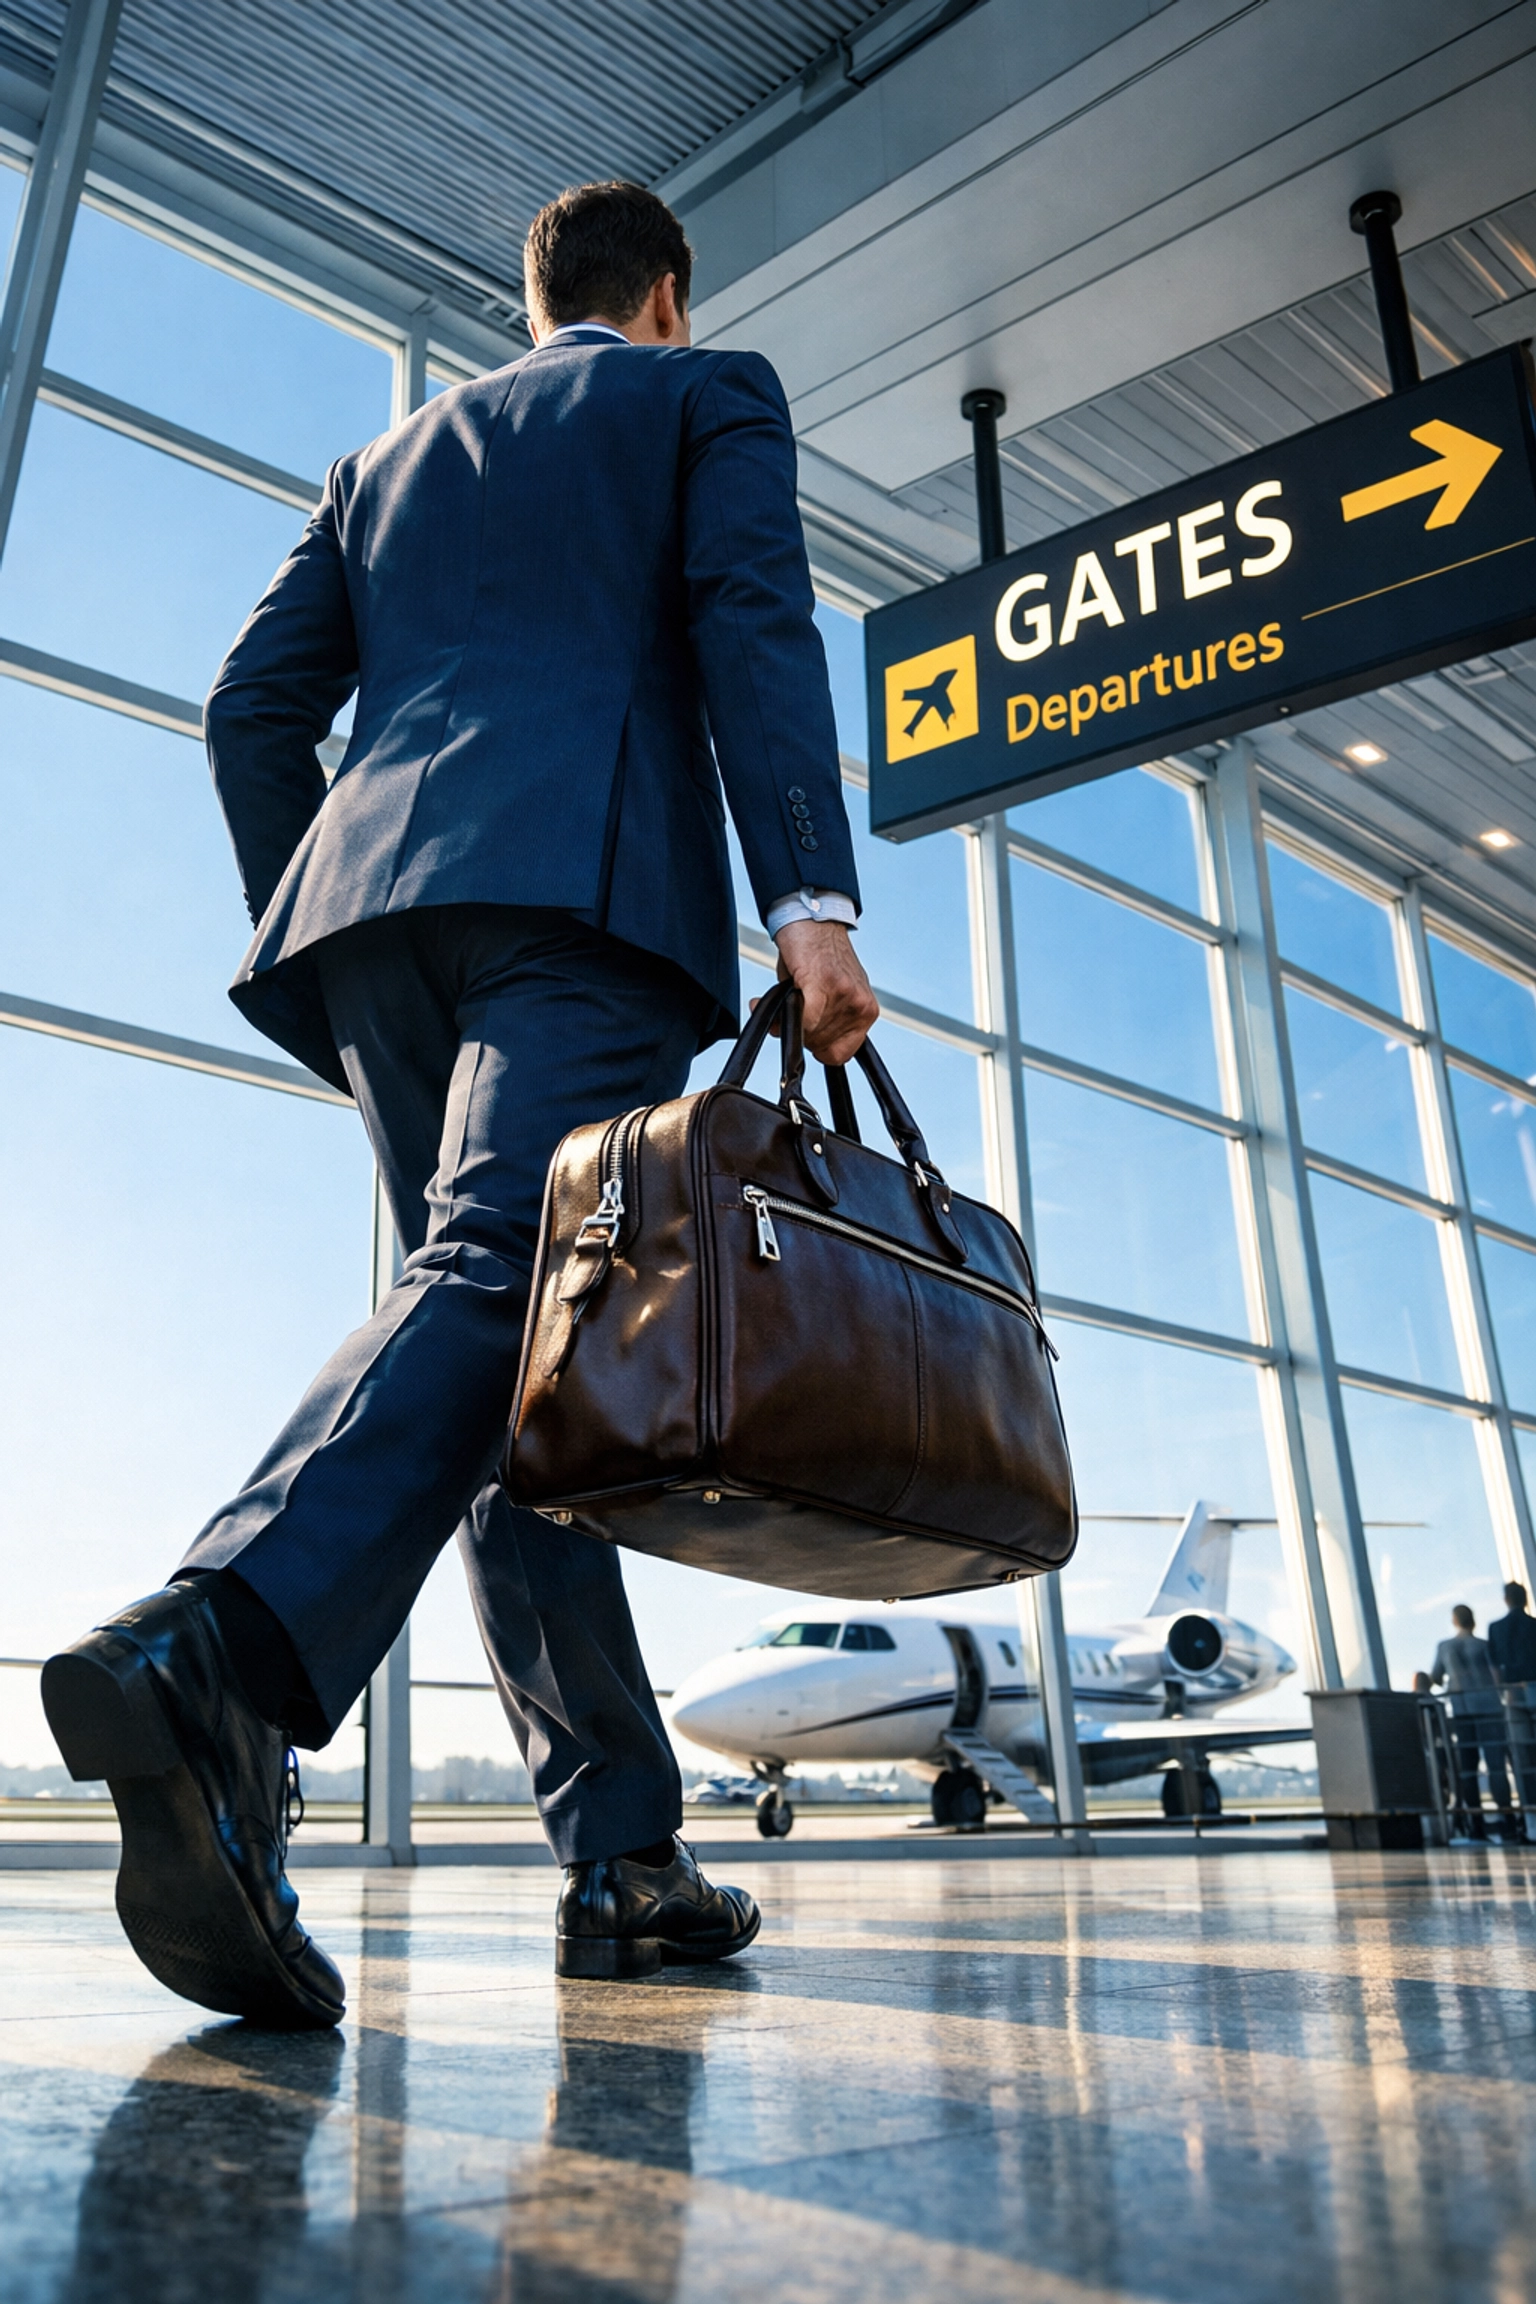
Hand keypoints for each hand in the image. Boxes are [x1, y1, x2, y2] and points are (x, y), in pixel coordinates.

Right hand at [771, 920, 878, 1065]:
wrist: (813, 920)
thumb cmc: (818, 955)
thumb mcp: (825, 995)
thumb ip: (814, 1021)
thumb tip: (785, 1035)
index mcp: (866, 1011)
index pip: (841, 1054)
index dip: (817, 1048)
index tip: (806, 1033)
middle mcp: (860, 1006)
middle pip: (821, 1045)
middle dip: (800, 1032)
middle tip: (792, 1007)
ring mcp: (847, 996)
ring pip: (809, 1034)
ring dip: (790, 1020)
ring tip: (789, 994)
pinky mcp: (828, 983)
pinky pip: (804, 1019)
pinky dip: (787, 1015)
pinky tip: (785, 994)